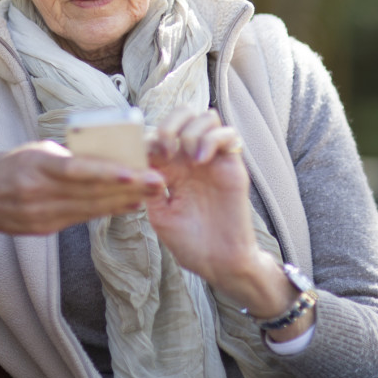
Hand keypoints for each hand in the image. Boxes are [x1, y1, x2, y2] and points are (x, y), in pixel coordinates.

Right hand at [0, 141, 164, 238]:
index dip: (107, 173)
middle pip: (90, 192)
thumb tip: (103, 153)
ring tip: (152, 193)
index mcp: (34, 167)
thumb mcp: (33, 150)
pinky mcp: (44, 229)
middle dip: (128, 188)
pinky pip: (82, 218)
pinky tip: (129, 205)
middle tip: (160, 181)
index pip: (76, 171)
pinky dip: (107, 210)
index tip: (136, 171)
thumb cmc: (7, 165)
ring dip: (124, 200)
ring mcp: (41, 215)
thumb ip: (64, 155)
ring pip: (91, 208)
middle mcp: (38, 194)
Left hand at [145, 108, 259, 287]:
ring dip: (192, 131)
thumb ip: (150, 188)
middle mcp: (191, 159)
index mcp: (170, 169)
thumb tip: (145, 163)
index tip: (145, 157)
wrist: (219, 262)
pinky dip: (213, 138)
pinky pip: (229, 134)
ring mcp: (213, 160)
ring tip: (189, 159)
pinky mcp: (232, 166)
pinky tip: (201, 160)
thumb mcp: (160, 216)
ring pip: (206, 117)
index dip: (149, 137)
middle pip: (183, 115)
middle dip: (171, 124)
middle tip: (166, 150)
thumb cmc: (189, 243)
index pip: (159, 133)